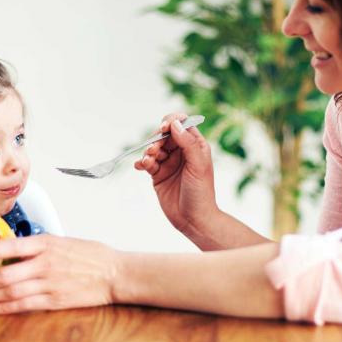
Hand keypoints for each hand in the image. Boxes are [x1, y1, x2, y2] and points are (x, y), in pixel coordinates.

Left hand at [0, 235, 119, 314]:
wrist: (116, 273)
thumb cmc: (91, 255)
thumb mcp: (64, 242)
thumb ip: (39, 247)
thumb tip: (11, 251)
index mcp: (47, 244)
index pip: (11, 245)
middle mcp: (45, 263)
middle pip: (4, 274)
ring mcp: (49, 283)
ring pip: (10, 291)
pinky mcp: (55, 300)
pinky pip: (24, 305)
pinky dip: (5, 308)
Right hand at [134, 112, 218, 236]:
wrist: (193, 219)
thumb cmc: (201, 193)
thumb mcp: (198, 165)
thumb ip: (188, 143)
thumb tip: (175, 124)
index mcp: (195, 146)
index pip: (182, 124)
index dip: (171, 122)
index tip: (163, 128)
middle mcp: (182, 152)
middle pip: (164, 135)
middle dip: (157, 139)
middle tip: (154, 150)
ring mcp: (169, 163)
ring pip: (154, 148)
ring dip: (148, 151)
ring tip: (149, 161)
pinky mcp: (158, 174)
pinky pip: (147, 162)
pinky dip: (142, 162)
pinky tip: (140, 167)